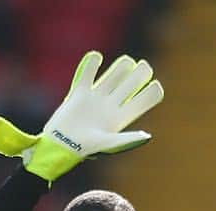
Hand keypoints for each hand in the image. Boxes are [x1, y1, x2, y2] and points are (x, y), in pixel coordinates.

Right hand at [0, 50, 164, 181]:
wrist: (60, 145)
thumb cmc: (86, 148)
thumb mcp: (109, 143)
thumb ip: (127, 139)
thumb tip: (147, 136)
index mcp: (122, 117)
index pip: (142, 101)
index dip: (151, 93)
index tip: (154, 84)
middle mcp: (111, 106)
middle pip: (130, 85)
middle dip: (139, 74)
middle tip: (144, 67)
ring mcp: (96, 98)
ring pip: (113, 77)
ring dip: (122, 67)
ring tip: (128, 62)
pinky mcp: (80, 93)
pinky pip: (88, 74)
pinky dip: (92, 63)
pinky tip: (97, 57)